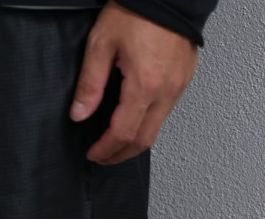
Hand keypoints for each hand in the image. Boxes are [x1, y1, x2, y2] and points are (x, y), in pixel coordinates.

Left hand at [71, 1, 197, 164]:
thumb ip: (89, 84)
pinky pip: (166, 112)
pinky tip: (134, 120)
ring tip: (115, 143)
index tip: (93, 154)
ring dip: (135, 142)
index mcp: (144, 85)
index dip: (106, 149)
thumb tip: (80, 114)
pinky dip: (148, 124)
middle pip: (143, 140)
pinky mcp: (184, 79)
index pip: (123, 133)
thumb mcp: (101, 43)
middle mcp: (165, 91)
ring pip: (156, 129)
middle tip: (103, 157)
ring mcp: (178, 86)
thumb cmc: (137, 9)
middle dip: (121, 154)